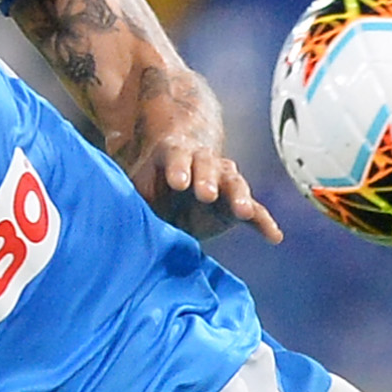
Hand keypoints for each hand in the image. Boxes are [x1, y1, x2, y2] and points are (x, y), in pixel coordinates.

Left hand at [140, 130, 284, 243]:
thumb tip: (117, 212)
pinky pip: (253, 212)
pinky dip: (264, 222)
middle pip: (208, 167)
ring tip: (245, 212)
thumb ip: (134, 196)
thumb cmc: (148, 188)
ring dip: (239, 197)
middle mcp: (202, 164)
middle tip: (205, 194)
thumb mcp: (136, 188)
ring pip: (234, 183)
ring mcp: (222, 182)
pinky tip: (274, 236)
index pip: (176, 158)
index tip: (177, 182)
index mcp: (173, 155)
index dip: (178, 168)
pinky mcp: (234, 205)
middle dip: (207, 180)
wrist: (169, 188)